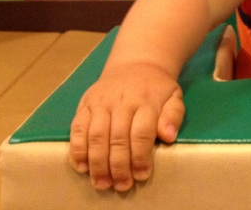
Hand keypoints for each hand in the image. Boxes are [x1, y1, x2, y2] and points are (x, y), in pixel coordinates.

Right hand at [68, 64, 184, 190]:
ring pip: (96, 135)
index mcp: (145, 100)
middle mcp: (121, 100)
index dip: (140, 157)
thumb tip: (168, 136)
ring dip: (97, 162)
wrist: (136, 64)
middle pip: (117, 137)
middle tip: (122, 185)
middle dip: (118, 166)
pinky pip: (77, 128)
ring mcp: (101, 102)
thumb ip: (173, 116)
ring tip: (102, 183)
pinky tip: (82, 167)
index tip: (142, 175)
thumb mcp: (174, 97)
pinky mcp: (85, 103)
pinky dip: (77, 149)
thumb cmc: (157, 88)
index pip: (141, 133)